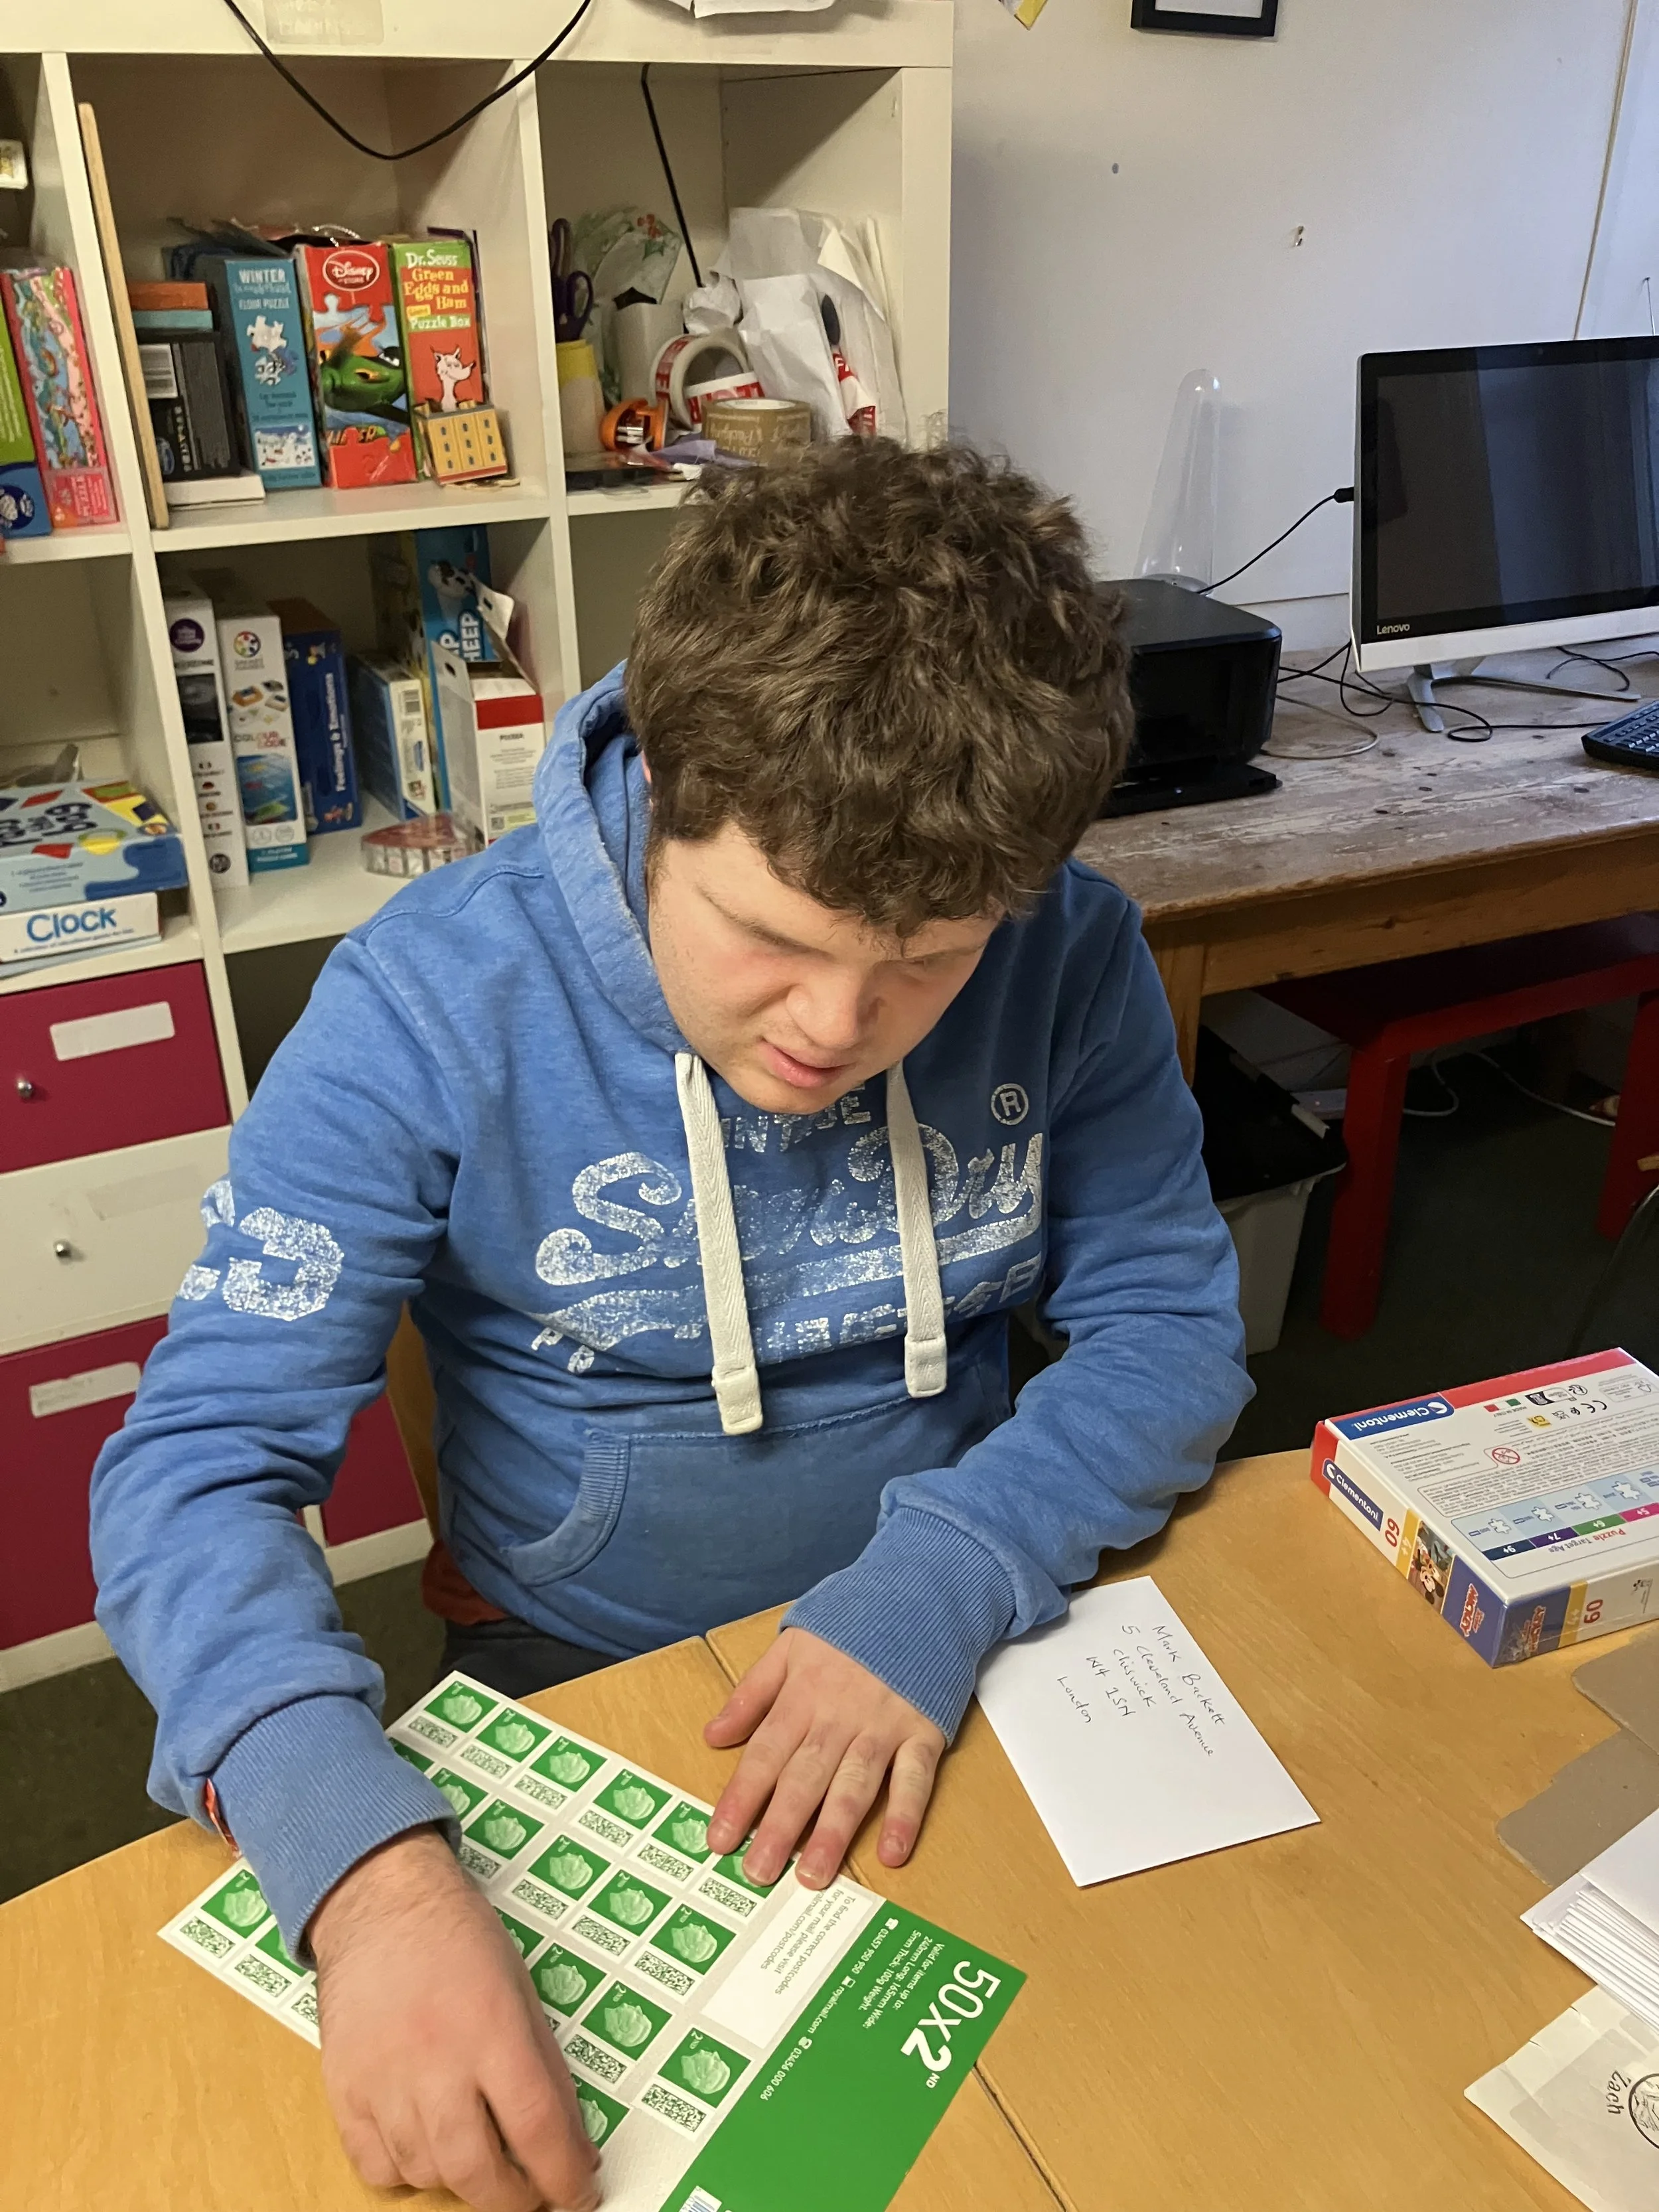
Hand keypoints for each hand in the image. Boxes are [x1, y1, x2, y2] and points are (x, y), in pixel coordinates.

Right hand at [309, 1826, 599, 2211]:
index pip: (537, 2130)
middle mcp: (436, 2062)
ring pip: (426, 2174)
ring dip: (461, 2181)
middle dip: (513, 2200)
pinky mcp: (344, 2090)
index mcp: (493, 2030)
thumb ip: (548, 2073)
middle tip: (532, 2195)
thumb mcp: (523, 1992)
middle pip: (477, 2171)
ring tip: (480, 2156)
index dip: (563, 2178)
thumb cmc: (459, 1939)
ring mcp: (383, 2080)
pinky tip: (427, 2146)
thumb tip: (576, 2150)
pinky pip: (376, 2166)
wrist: (381, 1904)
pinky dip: (406, 2172)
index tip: (578, 2197)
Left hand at [703, 1628, 945, 1889]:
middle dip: (779, 1826)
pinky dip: (905, 1814)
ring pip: (853, 1784)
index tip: (719, 1839)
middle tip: (758, 1873)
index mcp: (803, 1694)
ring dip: (833, 1832)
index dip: (741, 1798)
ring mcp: (883, 1725)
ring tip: (813, 1876)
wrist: (919, 1591)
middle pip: (804, 1776)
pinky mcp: (924, 1730)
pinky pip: (915, 1778)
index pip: (764, 1753)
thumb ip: (752, 1692)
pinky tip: (892, 1851)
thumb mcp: (791, 1645)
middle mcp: (839, 1715)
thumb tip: (713, 1736)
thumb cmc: (852, 1622)